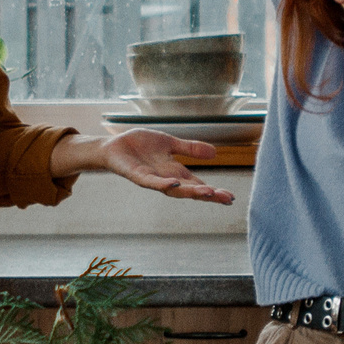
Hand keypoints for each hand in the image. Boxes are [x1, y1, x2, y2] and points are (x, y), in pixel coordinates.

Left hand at [95, 131, 234, 204]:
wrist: (114, 146)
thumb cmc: (140, 146)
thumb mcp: (170, 144)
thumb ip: (189, 149)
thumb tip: (214, 153)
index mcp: (175, 172)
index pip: (198, 184)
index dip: (213, 191)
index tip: (230, 197)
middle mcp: (165, 179)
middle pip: (190, 190)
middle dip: (208, 195)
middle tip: (226, 199)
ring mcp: (152, 179)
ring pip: (174, 189)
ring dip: (190, 192)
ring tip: (208, 193)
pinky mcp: (137, 175)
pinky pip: (151, 182)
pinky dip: (163, 184)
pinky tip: (174, 184)